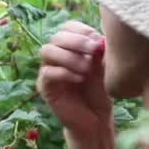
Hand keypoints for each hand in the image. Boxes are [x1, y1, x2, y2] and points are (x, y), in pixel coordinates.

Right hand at [37, 20, 112, 140]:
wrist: (95, 120)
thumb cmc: (100, 92)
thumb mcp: (104, 69)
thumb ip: (99, 53)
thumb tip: (99, 38)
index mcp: (70, 48)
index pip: (67, 28)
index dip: (81, 30)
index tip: (98, 40)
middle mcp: (57, 56)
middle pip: (56, 37)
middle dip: (76, 41)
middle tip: (93, 50)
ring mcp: (48, 71)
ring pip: (47, 51)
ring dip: (69, 56)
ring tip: (87, 68)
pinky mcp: (45, 87)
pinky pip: (47, 72)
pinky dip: (64, 72)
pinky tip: (80, 78)